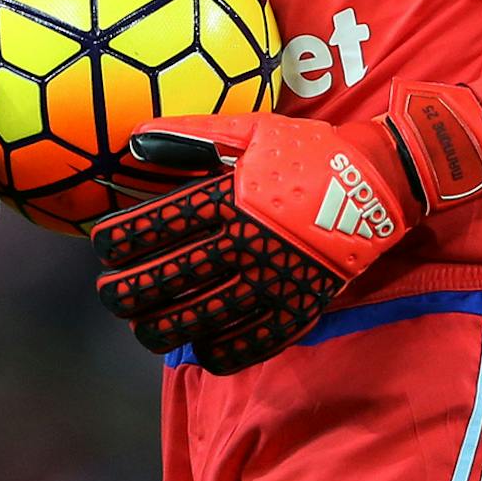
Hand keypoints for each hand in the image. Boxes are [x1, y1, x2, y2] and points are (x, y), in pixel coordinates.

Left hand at [91, 82, 481, 373]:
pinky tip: (198, 345)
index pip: (156, 227)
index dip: (118, 241)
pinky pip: (246, 345)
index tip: (102, 247)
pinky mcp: (297, 308)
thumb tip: (133, 141)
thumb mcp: (252, 129)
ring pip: (198, 319)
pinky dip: (214, 351)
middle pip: (166, 280)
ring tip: (143, 325)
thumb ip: (191, 136)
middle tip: (109, 294)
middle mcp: (245, 241)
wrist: (379, 181)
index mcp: (230, 196)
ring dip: (158, 328)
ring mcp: (272, 280)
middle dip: (125, 293)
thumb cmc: (308, 150)